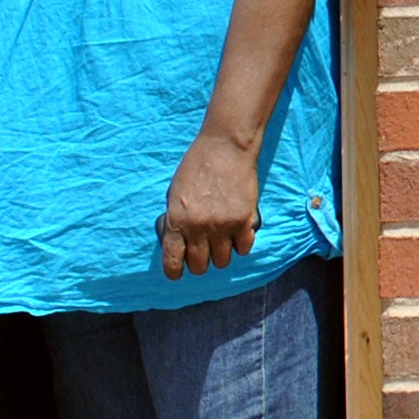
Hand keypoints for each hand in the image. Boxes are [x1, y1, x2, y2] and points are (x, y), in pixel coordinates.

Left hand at [157, 132, 260, 279]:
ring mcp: (224, 226)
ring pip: (223, 261)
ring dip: (221, 253)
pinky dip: (240, 244)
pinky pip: (243, 248)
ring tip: (220, 240)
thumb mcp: (175, 193)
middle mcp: (199, 227)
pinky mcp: (245, 220)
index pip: (173, 260)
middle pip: (200, 266)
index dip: (174, 271)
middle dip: (199, 262)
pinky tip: (237, 232)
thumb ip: (176, 219)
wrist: (226, 147)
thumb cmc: (197, 166)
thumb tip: (178, 242)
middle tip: (202, 252)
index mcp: (177, 220)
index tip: (177, 272)